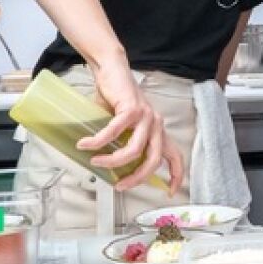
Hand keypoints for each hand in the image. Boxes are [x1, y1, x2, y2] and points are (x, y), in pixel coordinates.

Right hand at [77, 57, 185, 194]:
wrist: (112, 71)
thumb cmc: (116, 100)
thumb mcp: (124, 127)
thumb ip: (122, 143)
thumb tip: (109, 168)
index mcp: (158, 131)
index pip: (174, 156)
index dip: (176, 175)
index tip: (169, 191)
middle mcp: (156, 125)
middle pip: (153, 160)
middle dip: (136, 178)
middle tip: (119, 185)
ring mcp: (146, 116)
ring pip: (134, 150)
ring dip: (113, 161)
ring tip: (96, 162)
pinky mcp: (132, 108)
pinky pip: (115, 132)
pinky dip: (99, 141)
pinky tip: (86, 145)